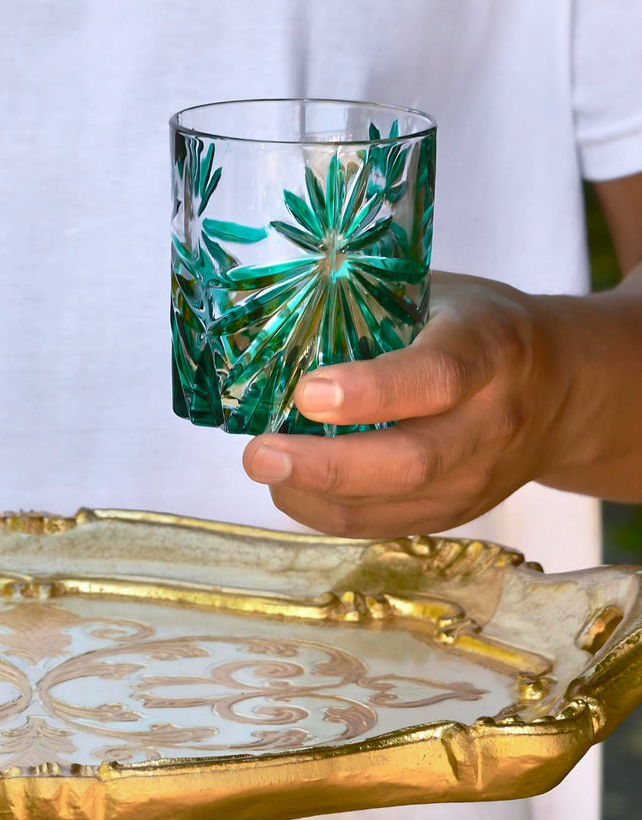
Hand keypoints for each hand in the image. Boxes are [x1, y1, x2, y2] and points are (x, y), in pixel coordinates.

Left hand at [241, 273, 566, 537]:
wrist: (560, 392)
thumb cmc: (476, 330)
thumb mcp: (439, 294)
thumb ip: (368, 302)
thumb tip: (266, 304)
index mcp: (488, 350)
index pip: (435, 377)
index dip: (370, 392)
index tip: (307, 393)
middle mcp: (490, 422)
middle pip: (409, 461)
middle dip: (324, 465)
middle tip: (258, 454)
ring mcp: (476, 479)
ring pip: (389, 504)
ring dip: (312, 495)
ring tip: (262, 468)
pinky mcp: (452, 513)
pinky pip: (381, 525)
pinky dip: (324, 511)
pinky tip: (288, 486)